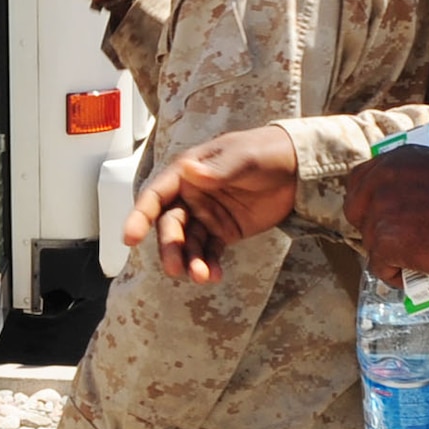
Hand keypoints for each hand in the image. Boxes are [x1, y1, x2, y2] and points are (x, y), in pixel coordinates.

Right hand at [126, 125, 299, 284]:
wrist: (298, 167)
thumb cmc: (266, 151)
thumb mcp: (244, 157)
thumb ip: (219, 169)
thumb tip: (189, 172)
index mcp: (189, 171)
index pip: (157, 194)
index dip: (140, 215)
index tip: (130, 238)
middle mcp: (192, 195)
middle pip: (171, 224)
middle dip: (170, 247)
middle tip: (176, 268)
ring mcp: (207, 215)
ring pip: (189, 243)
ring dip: (190, 261)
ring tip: (201, 276)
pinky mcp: (224, 231)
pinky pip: (210, 251)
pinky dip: (209, 264)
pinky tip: (214, 276)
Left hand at [347, 146, 428, 285]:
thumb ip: (417, 180)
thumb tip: (406, 200)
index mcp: (398, 159)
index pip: (359, 180)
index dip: (367, 203)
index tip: (380, 217)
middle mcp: (383, 180)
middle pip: (356, 212)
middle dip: (372, 229)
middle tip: (395, 244)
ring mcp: (381, 210)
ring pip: (371, 242)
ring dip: (391, 255)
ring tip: (419, 261)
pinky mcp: (386, 241)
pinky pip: (380, 268)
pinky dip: (396, 276)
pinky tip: (417, 275)